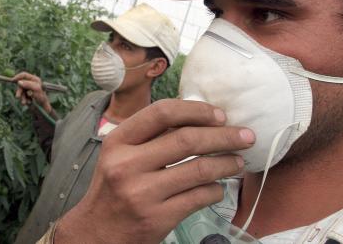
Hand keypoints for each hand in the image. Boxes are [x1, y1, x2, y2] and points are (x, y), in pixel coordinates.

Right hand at [12, 72, 50, 112]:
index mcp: (34, 79)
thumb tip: (19, 82)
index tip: (12, 80)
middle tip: (18, 97)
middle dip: (19, 91)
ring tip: (25, 103)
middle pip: (21, 84)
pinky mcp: (29, 95)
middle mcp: (32, 83)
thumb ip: (28, 84)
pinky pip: (23, 96)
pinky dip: (24, 100)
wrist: (45, 107)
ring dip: (22, 97)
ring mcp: (30, 89)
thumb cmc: (42, 97)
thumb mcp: (36, 89)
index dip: (18, 77)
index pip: (24, 75)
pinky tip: (29, 103)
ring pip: (21, 91)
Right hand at [55, 99, 254, 243]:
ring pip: (199, 169)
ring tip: (238, 161)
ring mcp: (143, 193)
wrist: (96, 233)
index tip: (220, 114)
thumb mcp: (120, 155)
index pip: (162, 113)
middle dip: (224, 136)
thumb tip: (199, 117)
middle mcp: (127, 165)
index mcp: (118, 141)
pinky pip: (200, 197)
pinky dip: (216, 190)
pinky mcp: (158, 218)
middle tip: (245, 135)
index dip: (196, 110)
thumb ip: (150, 136)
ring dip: (227, 163)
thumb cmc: (114, 188)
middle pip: (187, 140)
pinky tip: (218, 187)